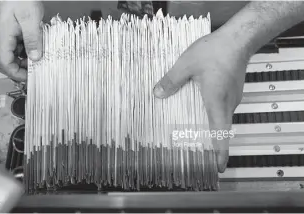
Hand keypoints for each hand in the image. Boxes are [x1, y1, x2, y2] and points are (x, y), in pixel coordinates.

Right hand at [0, 1, 43, 81]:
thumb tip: (35, 57)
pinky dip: (26, 52)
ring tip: (39, 60)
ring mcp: (4, 36)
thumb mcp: (31, 20)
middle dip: (21, 70)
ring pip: (12, 57)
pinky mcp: (10, 34)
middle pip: (6, 63)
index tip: (30, 77)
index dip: (17, 74)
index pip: (4, 64)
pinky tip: (37, 50)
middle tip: (36, 71)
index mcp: (1, 36)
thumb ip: (33, 40)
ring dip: (25, 61)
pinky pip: (16, 49)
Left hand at [153, 30, 249, 172]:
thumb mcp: (186, 65)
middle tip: (199, 150)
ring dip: (211, 125)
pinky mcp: (234, 90)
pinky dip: (212, 112)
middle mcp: (228, 103)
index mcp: (216, 102)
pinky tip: (199, 105)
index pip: (220, 134)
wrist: (239, 38)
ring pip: (221, 117)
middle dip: (212, 142)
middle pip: (221, 129)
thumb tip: (158, 94)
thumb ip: (171, 80)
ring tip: (195, 129)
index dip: (220, 153)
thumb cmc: (215, 50)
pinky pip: (222, 106)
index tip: (218, 167)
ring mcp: (233, 97)